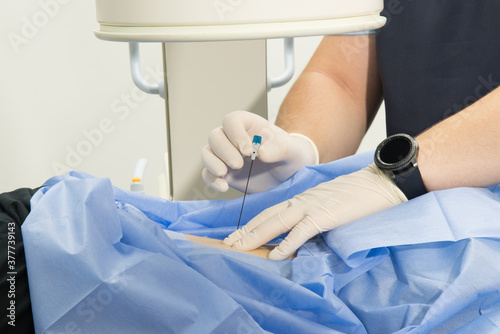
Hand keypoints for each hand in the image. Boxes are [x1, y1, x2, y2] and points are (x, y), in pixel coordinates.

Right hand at [201, 110, 318, 192]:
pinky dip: (211, 180)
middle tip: (238, 164)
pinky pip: (208, 174)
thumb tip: (260, 152)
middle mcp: (233, 138)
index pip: (231, 121)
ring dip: (212, 163)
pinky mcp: (224, 174)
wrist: (290, 176)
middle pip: (215, 136)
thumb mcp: (292, 151)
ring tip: (224, 173)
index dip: (235, 134)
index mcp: (248, 125)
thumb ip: (279, 149)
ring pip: (206, 153)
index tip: (248, 150)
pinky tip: (223, 187)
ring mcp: (226, 156)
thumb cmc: (291, 156)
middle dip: (223, 150)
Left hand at [223, 164, 407, 259]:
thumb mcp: (328, 203)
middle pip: (266, 218)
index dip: (251, 225)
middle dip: (244, 232)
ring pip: (276, 223)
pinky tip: (275, 255)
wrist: (377, 182)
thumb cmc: (356, 194)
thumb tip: (302, 231)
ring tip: (238, 249)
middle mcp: (300, 202)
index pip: (269, 213)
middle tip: (226, 244)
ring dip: (255, 237)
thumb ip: (313, 215)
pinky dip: (287, 244)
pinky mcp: (324, 215)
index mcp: (301, 199)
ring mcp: (311, 207)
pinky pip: (301, 231)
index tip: (236, 236)